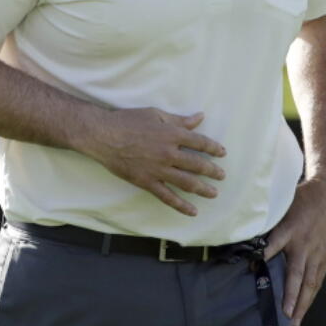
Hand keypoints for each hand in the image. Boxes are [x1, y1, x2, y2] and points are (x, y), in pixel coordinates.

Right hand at [85, 109, 225, 215]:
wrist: (104, 135)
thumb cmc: (129, 121)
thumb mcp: (156, 114)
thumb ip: (179, 120)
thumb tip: (199, 117)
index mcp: (173, 134)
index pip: (200, 142)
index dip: (213, 148)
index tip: (222, 153)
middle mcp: (169, 153)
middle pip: (197, 164)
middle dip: (212, 171)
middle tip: (222, 176)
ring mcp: (159, 170)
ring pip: (187, 182)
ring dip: (203, 189)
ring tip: (214, 193)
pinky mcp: (147, 182)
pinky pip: (167, 197)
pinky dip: (181, 205)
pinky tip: (192, 211)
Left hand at [264, 173, 325, 325]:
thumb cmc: (305, 197)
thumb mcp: (285, 203)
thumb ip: (271, 221)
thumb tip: (248, 233)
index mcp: (290, 228)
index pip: (274, 244)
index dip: (263, 255)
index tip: (250, 266)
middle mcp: (304, 244)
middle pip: (296, 273)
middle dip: (290, 294)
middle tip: (284, 313)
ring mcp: (317, 253)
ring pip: (309, 282)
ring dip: (302, 302)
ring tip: (295, 321)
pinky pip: (317, 279)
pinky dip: (311, 295)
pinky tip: (304, 309)